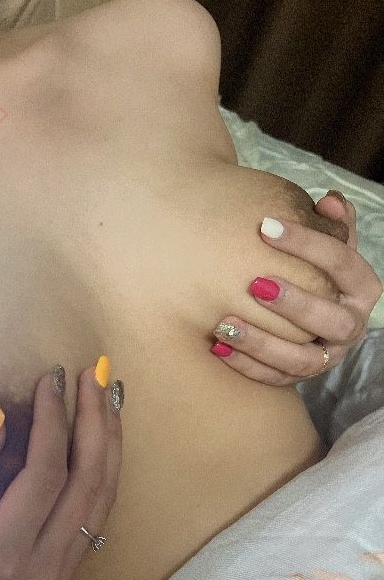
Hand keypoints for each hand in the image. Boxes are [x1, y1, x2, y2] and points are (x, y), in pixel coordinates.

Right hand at [0, 363, 122, 579]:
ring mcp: (63, 569)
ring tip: (107, 393)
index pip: (46, 474)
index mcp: (6, 552)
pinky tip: (103, 434)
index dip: (53, 421)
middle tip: (94, 372)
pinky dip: (106, 466)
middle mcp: (46, 564)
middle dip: (94, 420)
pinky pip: (99, 510)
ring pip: (104, 495)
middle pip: (88, 480)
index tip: (50, 379)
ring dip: (108, 440)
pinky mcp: (68, 567)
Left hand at [210, 190, 382, 383]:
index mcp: (362, 290)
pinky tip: (217, 346)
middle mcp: (350, 327)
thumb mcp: (324, 247)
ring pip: (301, 359)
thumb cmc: (310, 271)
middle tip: (256, 284)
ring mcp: (325, 357)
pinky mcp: (297, 378)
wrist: (302, 318)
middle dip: (295, 303)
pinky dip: (245, 364)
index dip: (308, 243)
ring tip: (224, 324)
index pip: (343, 264)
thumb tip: (328, 200)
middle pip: (331, 320)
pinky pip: (273, 378)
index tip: (266, 227)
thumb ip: (329, 224)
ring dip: (262, 342)